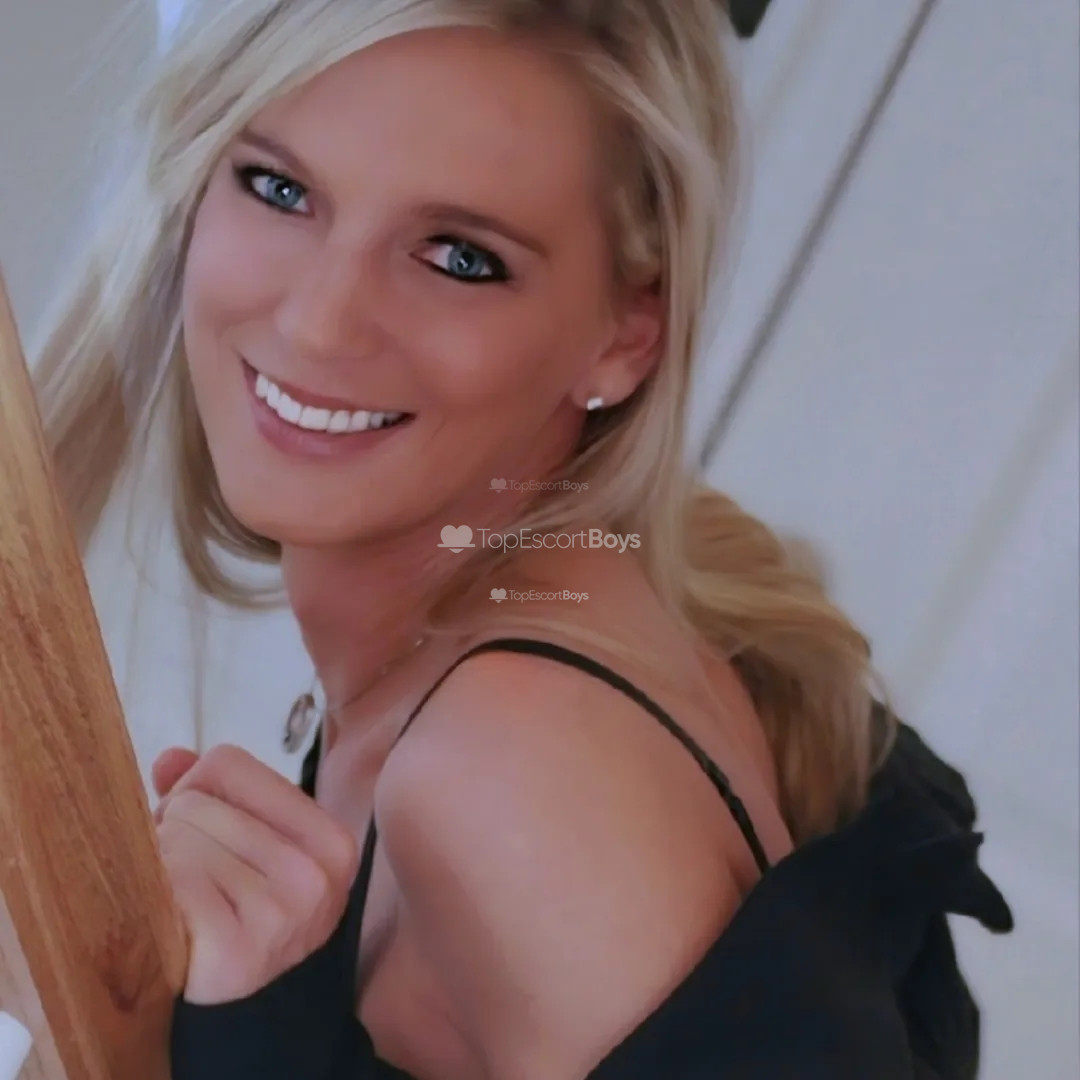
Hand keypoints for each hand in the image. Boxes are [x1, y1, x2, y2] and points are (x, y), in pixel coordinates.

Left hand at [152, 744, 359, 1004]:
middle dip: (176, 835)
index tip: (209, 832)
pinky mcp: (239, 947)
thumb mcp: (245, 845)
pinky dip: (159, 899)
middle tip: (190, 879)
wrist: (251, 1013)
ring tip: (182, 900)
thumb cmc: (241, 915)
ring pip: (181, 842)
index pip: (230, 764)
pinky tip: (175, 924)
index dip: (199, 792)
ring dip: (163, 868)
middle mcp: (317, 874)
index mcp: (331, 840)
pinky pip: (173, 886)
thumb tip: (169, 759)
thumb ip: (210, 795)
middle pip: (197, 804)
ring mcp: (283, 913)